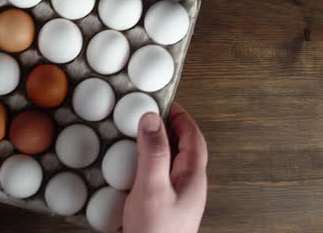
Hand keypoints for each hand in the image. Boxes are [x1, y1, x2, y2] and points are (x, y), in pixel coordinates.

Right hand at [124, 103, 207, 232]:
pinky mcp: (162, 207)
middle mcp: (187, 186)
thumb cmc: (157, 232)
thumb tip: (152, 119)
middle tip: (148, 115)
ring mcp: (175, 197)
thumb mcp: (152, 188)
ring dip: (156, 146)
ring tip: (136, 136)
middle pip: (183, 149)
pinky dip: (146, 164)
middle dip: (168, 128)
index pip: (193, 138)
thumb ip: (153, 153)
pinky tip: (129, 167)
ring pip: (169, 163)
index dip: (181, 118)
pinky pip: (157, 177)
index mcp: (192, 178)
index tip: (166, 102)